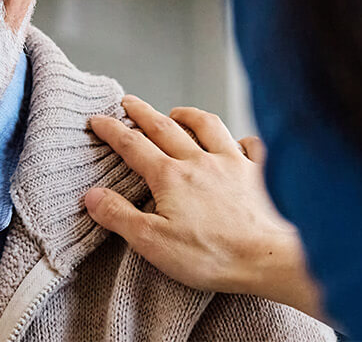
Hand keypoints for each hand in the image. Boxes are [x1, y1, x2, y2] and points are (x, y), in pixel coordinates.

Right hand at [85, 95, 321, 318]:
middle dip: (142, 112)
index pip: (133, 146)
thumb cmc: (213, 255)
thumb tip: (92, 196)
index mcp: (171, 177)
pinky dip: (242, 139)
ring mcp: (233, 163)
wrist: (269, 258)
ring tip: (177, 112)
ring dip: (189, 116)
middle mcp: (200, 161)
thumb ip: (120, 216)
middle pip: (165, 127)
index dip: (112, 131)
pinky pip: (251, 145)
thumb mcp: (153, 242)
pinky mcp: (259, 173)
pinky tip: (238, 142)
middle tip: (128, 101)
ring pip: (208, 127)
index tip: (98, 119)